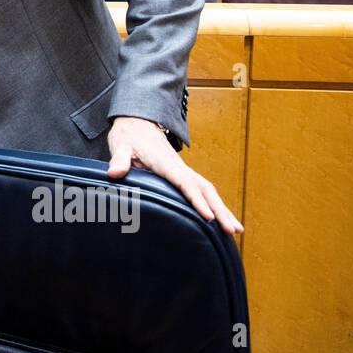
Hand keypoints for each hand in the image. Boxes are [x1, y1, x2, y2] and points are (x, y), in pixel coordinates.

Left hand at [107, 116, 242, 233]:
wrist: (137, 122)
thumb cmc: (130, 135)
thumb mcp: (121, 145)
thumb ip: (119, 159)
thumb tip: (115, 173)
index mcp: (166, 163)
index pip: (185, 182)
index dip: (196, 200)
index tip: (208, 217)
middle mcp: (180, 168)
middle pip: (205, 189)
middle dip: (220, 209)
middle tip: (233, 230)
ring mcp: (183, 172)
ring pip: (208, 191)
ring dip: (223, 209)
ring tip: (237, 231)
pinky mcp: (182, 175)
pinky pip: (202, 191)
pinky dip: (215, 205)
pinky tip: (221, 219)